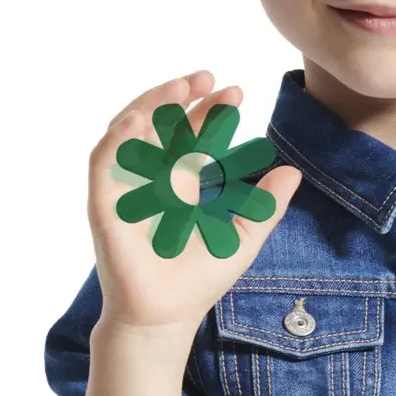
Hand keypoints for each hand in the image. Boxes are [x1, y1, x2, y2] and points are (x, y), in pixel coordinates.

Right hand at [87, 70, 302, 335]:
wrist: (167, 317)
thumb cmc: (198, 282)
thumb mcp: (243, 236)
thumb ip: (266, 206)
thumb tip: (292, 171)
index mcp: (179, 180)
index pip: (192, 132)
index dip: (210, 109)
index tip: (236, 92)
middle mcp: (150, 177)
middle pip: (160, 122)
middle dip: (180, 96)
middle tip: (208, 77)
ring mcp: (125, 187)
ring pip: (129, 131)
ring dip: (150, 105)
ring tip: (179, 87)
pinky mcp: (104, 204)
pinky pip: (104, 163)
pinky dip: (117, 140)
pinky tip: (139, 121)